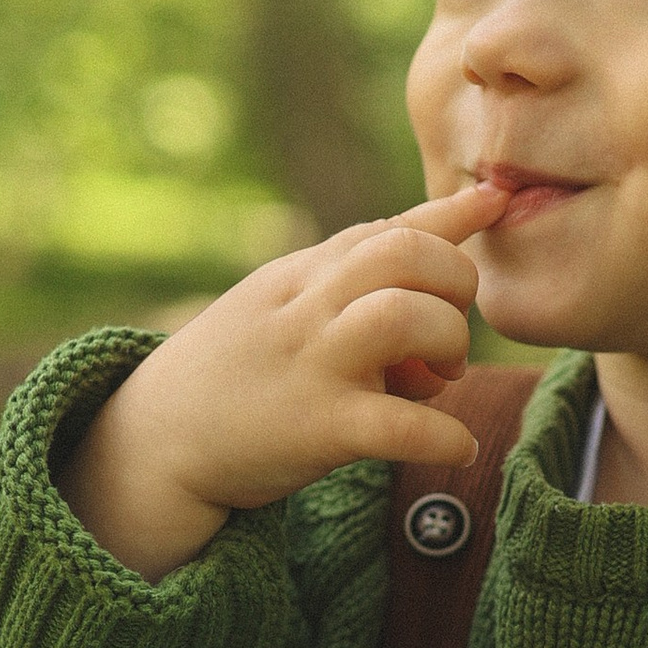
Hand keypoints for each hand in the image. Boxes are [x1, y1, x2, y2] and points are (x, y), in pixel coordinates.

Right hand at [64, 188, 503, 580]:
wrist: (152, 441)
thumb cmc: (232, 374)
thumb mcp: (276, 305)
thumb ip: (345, 277)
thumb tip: (430, 253)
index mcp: (301, 275)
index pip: (384, 228)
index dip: (448, 214)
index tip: (495, 201)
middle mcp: (307, 308)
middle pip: (406, 254)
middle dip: (454, 285)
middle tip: (445, 338)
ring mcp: (311, 365)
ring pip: (404, 318)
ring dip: (446, 344)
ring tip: (438, 381)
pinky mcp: (316, 429)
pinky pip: (401, 426)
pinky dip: (445, 436)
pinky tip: (453, 446)